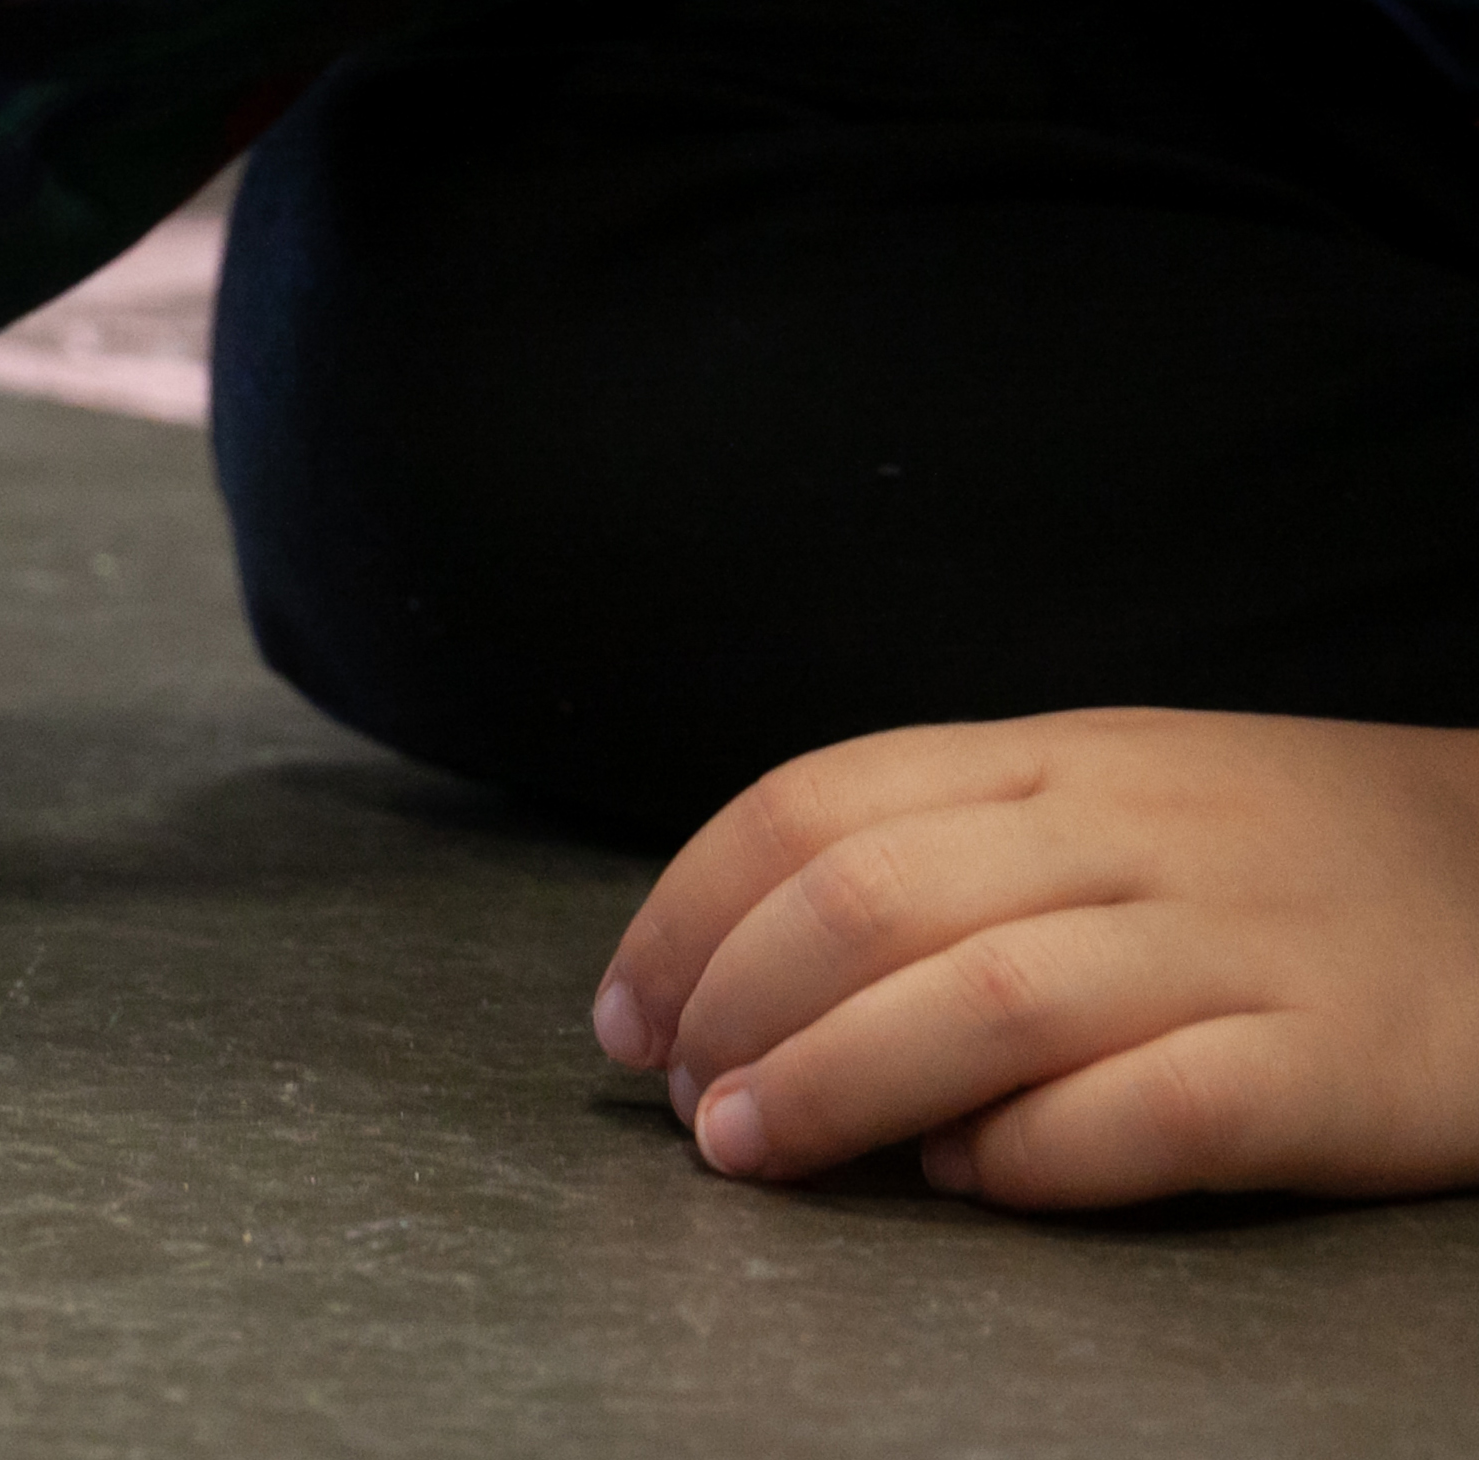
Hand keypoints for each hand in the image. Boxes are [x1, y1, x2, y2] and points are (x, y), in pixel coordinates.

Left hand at [595, 708, 1478, 1207]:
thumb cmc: (1282, 864)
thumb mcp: (1105, 804)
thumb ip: (942, 857)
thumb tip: (751, 975)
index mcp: (1057, 760)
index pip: (815, 805)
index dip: (688, 915)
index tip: (624, 1018)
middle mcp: (1134, 833)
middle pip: (873, 900)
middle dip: (736, 1008)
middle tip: (685, 1102)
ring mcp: (1238, 944)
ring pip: (985, 996)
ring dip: (832, 1081)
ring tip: (750, 1148)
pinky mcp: (1331, 1065)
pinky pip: (1152, 1108)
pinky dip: (1031, 1151)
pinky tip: (966, 1174)